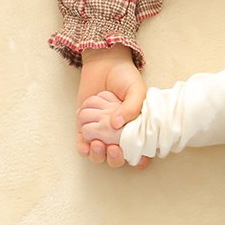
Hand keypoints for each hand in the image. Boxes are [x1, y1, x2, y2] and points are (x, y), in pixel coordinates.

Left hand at [76, 44, 147, 167]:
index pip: (141, 151)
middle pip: (117, 159)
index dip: (141, 160)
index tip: (139, 160)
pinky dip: (84, 148)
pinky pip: (83, 146)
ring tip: (98, 144)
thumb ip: (132, 106)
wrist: (105, 64)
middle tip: (115, 149)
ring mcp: (101, 132)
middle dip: (115, 159)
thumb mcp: (136, 90)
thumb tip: (116, 124)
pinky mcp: (84, 128)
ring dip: (98, 155)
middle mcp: (119, 134)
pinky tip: (87, 144)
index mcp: (137, 129)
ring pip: (99, 155)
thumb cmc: (125, 77)